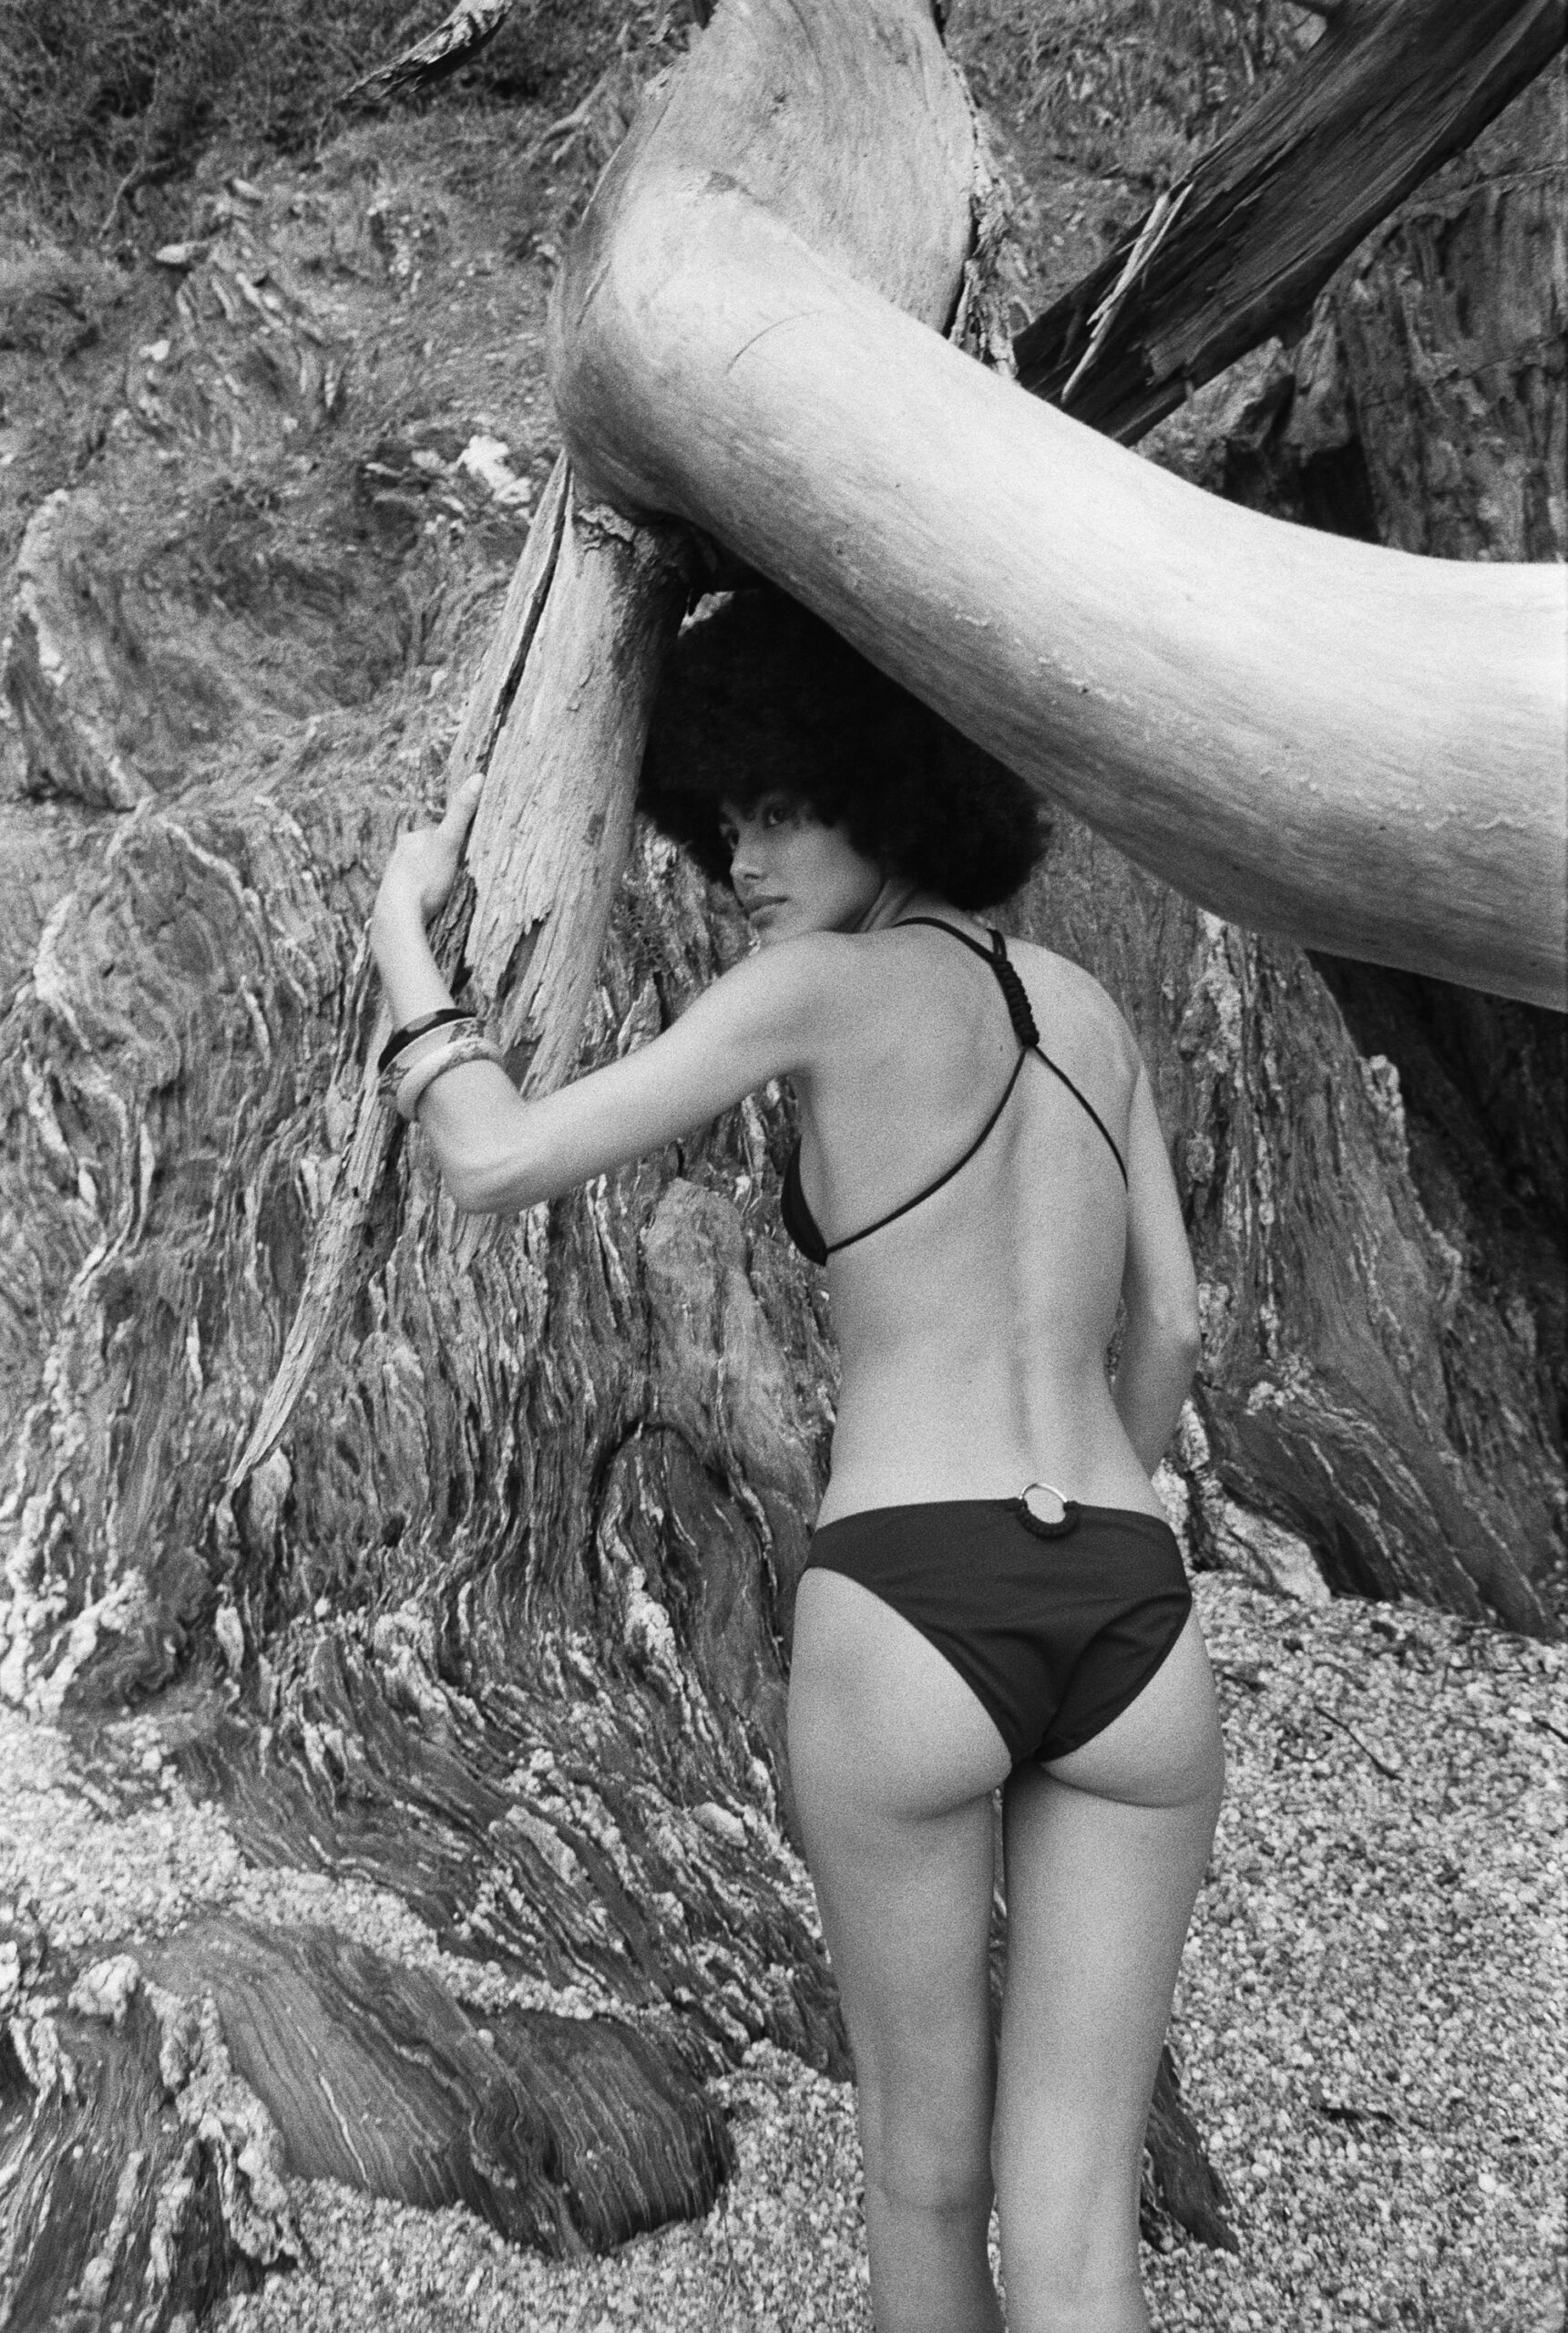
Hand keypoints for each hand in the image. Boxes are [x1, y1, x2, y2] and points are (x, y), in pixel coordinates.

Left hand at [373, 772, 484, 930]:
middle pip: (428, 856)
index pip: (438, 836)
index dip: (455, 846)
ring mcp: (394, 879)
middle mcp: (398, 856)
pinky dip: (422, 900)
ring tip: (443, 896)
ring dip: (431, 884)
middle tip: (455, 880)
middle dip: (441, 865)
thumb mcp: (450, 842)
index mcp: (410, 839)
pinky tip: (428, 909)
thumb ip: (462, 812)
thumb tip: (479, 777)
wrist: (398, 914)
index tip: (464, 858)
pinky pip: (413, 896)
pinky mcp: (393, 901)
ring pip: (420, 876)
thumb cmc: (425, 877)